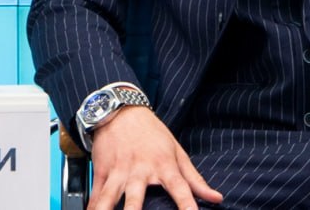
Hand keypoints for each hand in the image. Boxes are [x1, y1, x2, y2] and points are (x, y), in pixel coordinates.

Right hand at [88, 106, 222, 209]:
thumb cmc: (151, 132)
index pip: (180, 189)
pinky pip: (96, 194)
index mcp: (163, 165)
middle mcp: (139, 170)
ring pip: (109, 197)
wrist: (120, 110)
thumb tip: (216, 199)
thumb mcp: (177, 152)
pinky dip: (92, 207)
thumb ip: (194, 179)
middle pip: (136, 197)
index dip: (187, 205)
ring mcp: (118, 171)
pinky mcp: (101, 170)